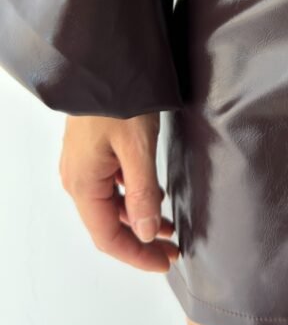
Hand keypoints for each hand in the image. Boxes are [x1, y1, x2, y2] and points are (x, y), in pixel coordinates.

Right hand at [59, 112, 179, 271]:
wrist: (103, 62)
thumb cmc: (119, 100)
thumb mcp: (137, 148)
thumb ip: (142, 193)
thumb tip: (145, 232)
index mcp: (83, 184)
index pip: (108, 237)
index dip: (137, 255)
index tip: (165, 262)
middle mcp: (78, 179)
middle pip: (108, 225)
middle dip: (140, 240)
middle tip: (172, 248)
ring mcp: (83, 165)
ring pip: (111, 206)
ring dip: (138, 218)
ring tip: (168, 224)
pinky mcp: (92, 152)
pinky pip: (111, 186)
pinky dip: (133, 197)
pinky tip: (154, 194)